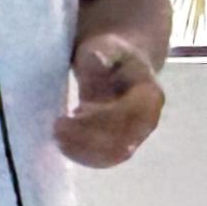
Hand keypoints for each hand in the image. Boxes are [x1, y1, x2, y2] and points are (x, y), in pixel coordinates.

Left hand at [56, 33, 163, 167]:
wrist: (123, 65)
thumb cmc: (112, 54)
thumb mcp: (106, 46)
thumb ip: (102, 54)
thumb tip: (98, 59)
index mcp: (149, 96)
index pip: (127, 116)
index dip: (100, 119)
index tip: (72, 112)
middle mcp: (147, 121)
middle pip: (121, 142)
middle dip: (87, 139)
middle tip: (57, 127)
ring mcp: (136, 136)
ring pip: (112, 156)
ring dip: (82, 150)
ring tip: (58, 135)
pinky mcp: (121, 145)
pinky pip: (104, 159)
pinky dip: (82, 155)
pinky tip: (64, 141)